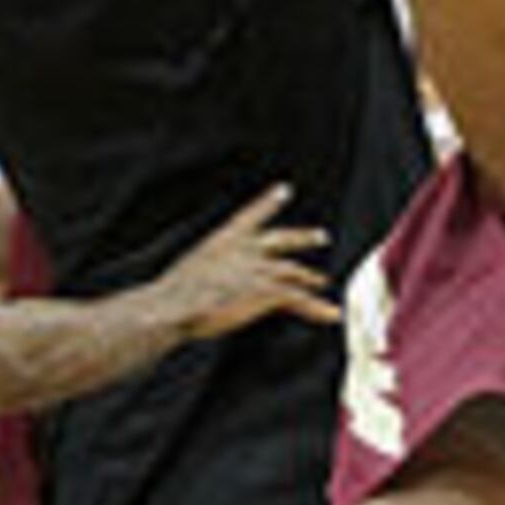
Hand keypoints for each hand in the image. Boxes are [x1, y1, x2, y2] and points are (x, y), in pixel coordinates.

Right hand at [154, 182, 340, 336]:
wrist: (172, 306)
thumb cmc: (172, 296)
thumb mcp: (191, 275)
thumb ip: (208, 276)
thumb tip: (201, 291)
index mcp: (223, 241)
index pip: (249, 215)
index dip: (267, 203)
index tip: (284, 189)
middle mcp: (244, 250)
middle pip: (281, 240)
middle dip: (302, 238)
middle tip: (321, 236)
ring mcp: (257, 270)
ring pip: (293, 272)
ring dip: (310, 278)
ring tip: (322, 283)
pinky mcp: (267, 291)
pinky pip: (299, 299)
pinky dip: (318, 308)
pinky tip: (333, 314)